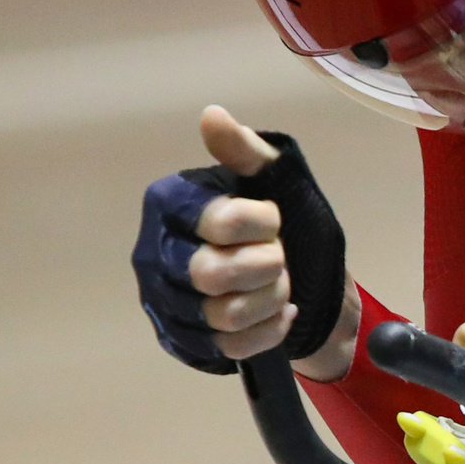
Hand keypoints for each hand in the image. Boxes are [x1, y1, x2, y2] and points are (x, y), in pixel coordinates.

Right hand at [131, 108, 357, 379]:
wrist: (309, 280)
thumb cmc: (291, 221)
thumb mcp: (280, 177)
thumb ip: (245, 151)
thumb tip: (212, 116)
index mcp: (171, 204)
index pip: (220, 221)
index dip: (263, 224)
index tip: (275, 219)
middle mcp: (155, 252)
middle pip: (212, 274)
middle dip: (266, 267)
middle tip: (279, 257)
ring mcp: (165, 302)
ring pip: (224, 315)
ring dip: (269, 300)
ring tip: (277, 285)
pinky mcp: (184, 341)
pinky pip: (229, 347)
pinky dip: (268, 331)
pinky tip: (277, 313)